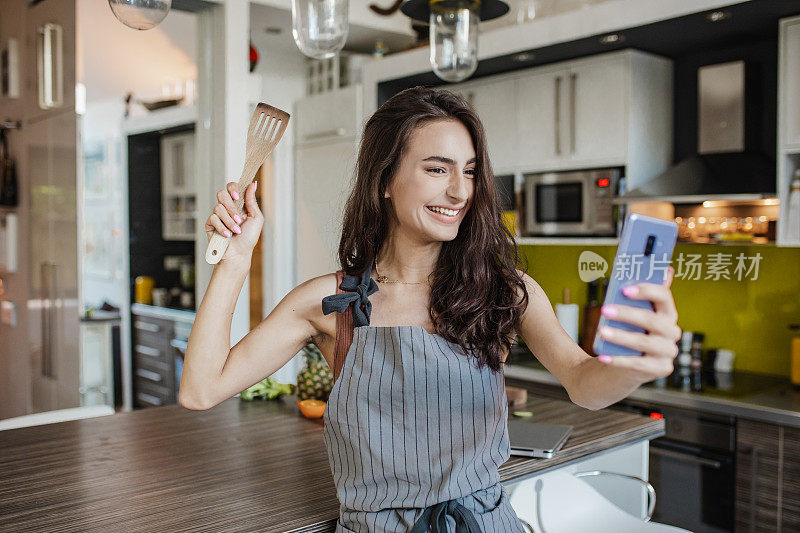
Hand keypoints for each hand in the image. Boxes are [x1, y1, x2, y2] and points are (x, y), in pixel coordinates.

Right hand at [204, 181, 262, 263]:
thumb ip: (252, 201)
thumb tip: (253, 184)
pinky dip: (222, 228)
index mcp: (238, 204)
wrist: (239, 254)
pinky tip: (227, 235)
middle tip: (238, 218)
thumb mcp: (256, 218)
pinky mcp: (210, 224)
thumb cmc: (249, 238)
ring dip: (229, 221)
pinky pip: (212, 218)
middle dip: (231, 207)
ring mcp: (218, 216)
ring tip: (236, 231)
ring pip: (218, 207)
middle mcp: (227, 208)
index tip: (237, 198)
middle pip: (221, 194)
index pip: (231, 187)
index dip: (233, 189)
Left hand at [595, 266, 681, 381]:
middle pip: (654, 320)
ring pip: (646, 342)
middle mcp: (671, 331)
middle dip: (629, 313)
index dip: (646, 290)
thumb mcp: (627, 309)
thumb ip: (633, 290)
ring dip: (623, 336)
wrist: (620, 364)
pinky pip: (639, 364)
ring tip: (602, 331)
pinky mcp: (660, 370)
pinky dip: (620, 360)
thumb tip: (647, 266)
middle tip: (604, 309)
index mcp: (666, 312)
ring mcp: (667, 352)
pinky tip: (603, 356)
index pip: (664, 296)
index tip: (625, 288)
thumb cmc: (625, 329)